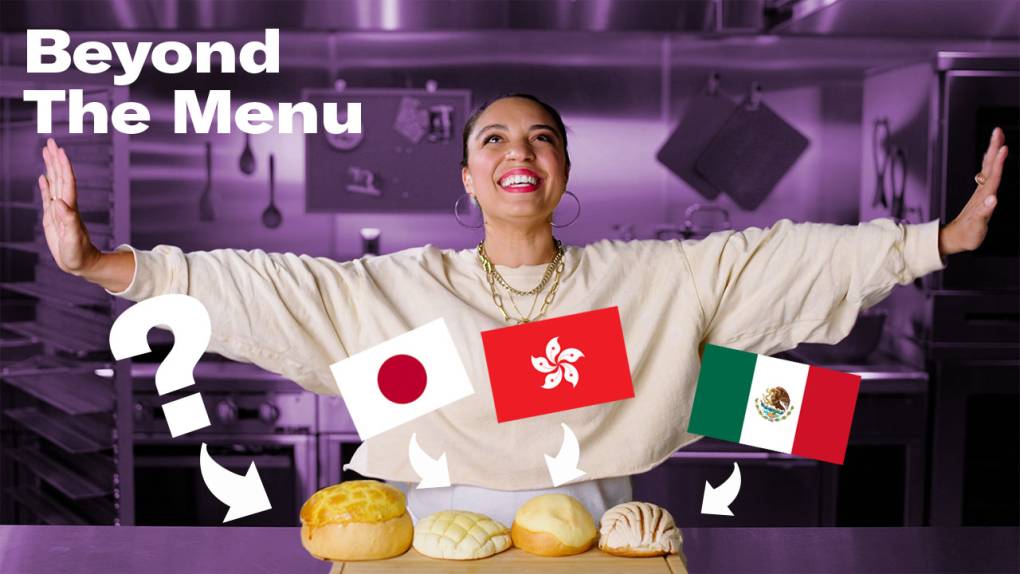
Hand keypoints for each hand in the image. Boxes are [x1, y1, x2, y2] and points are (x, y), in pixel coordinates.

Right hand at [39, 138, 102, 275]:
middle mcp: (65, 205)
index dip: (63, 166)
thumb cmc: (78, 254)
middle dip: (55, 159)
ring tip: (46, 152)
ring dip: (50, 168)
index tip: (59, 151)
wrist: (80, 263)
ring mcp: (58, 210)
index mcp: (69, 208)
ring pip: (54, 183)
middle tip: (50, 142)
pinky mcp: (52, 218)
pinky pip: (47, 197)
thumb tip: (59, 203)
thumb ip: (68, 221)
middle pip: (59, 177)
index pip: (66, 182)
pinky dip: (45, 186)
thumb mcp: (73, 239)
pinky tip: (42, 177)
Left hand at [938, 127, 1008, 256]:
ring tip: (998, 137)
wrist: (955, 238)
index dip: (999, 162)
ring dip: (993, 152)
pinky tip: (994, 157)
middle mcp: (982, 191)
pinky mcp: (982, 194)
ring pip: (988, 167)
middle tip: (998, 131)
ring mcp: (981, 191)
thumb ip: (984, 212)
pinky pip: (988, 174)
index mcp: (984, 196)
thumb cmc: (967, 234)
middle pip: (989, 166)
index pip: (993, 175)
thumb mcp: (977, 225)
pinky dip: (992, 163)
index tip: (1003, 148)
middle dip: (994, 148)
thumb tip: (993, 199)